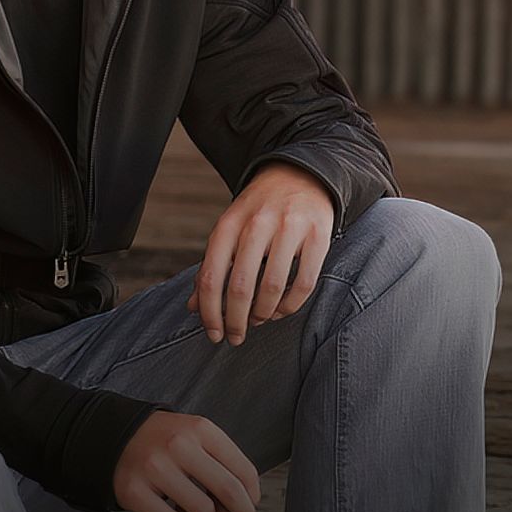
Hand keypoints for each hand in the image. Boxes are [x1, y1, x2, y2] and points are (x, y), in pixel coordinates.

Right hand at [113, 410, 260, 511]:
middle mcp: (178, 446)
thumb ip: (222, 459)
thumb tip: (246, 498)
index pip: (243, 469)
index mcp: (199, 428)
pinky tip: (172, 508)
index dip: (253, 494)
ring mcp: (155, 469)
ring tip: (191, 503)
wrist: (113, 435)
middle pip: (229, 492)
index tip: (251, 503)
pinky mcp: (135, 492)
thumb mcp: (195, 434)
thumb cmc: (162, 440)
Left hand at [186, 163, 333, 345]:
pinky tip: (281, 310)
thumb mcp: (229, 230)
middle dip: (237, 321)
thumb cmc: (258, 211)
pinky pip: (303, 282)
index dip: (210, 313)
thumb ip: (211, 267)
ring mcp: (289, 228)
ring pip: (272, 287)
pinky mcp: (317, 235)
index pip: (211, 277)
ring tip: (260, 320)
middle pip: (240, 287)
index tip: (214, 335)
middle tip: (237, 337)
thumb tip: (193, 307)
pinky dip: (290, 305)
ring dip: (263, 314)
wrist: (300, 174)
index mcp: (228, 224)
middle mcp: (256, 224)